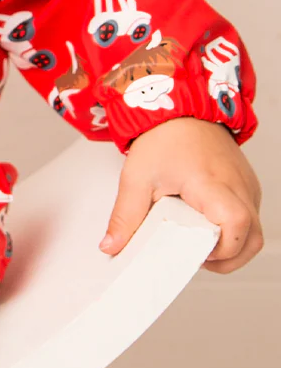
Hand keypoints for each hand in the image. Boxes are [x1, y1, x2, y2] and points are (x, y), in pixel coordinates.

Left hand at [100, 116, 263, 272]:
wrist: (182, 108)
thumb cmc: (165, 136)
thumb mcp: (137, 177)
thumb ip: (125, 216)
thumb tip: (112, 245)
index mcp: (212, 184)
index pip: (236, 226)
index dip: (221, 250)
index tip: (198, 253)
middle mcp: (238, 186)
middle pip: (252, 239)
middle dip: (227, 258)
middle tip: (197, 255)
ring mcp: (247, 186)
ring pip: (255, 232)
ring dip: (232, 247)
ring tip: (202, 243)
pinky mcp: (248, 185)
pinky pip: (251, 218)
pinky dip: (235, 232)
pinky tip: (208, 226)